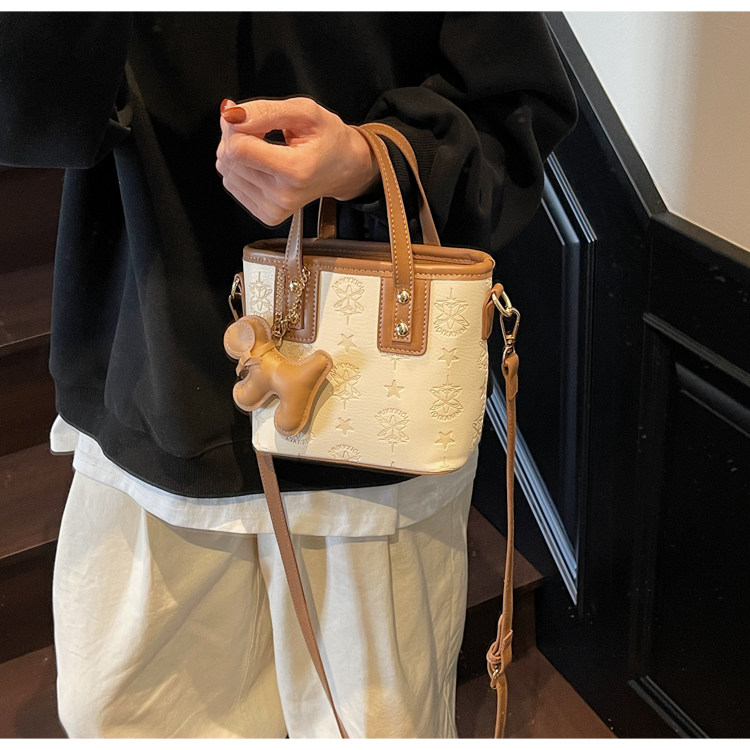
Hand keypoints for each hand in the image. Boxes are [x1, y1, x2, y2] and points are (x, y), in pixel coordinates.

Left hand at [216, 97, 378, 225]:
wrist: (344, 170)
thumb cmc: (329, 138)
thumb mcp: (305, 111)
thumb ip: (266, 110)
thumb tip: (230, 115)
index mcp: (295, 171)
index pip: (238, 149)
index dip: (237, 126)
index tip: (255, 119)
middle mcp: (283, 196)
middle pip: (229, 158)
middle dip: (237, 136)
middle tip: (263, 131)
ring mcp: (274, 209)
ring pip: (226, 170)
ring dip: (238, 151)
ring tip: (266, 148)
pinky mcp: (267, 215)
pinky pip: (232, 184)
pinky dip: (240, 168)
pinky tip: (263, 164)